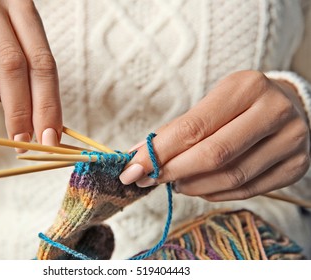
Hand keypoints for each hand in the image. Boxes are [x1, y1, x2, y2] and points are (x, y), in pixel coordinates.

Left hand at [120, 70, 309, 200]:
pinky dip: (214, 193)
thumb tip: (137, 156)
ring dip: (192, 185)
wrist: (288, 105)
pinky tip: (198, 188)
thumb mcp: (211, 102)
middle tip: (147, 180)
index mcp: (247, 87)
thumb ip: (178, 129)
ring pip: (231, 177)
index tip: (132, 169)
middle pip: (214, 155)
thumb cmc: (240, 103)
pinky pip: (247, 190)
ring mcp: (291, 142)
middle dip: (172, 171)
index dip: (159, 152)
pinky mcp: (295, 167)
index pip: (194, 127)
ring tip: (174, 183)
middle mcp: (274, 112)